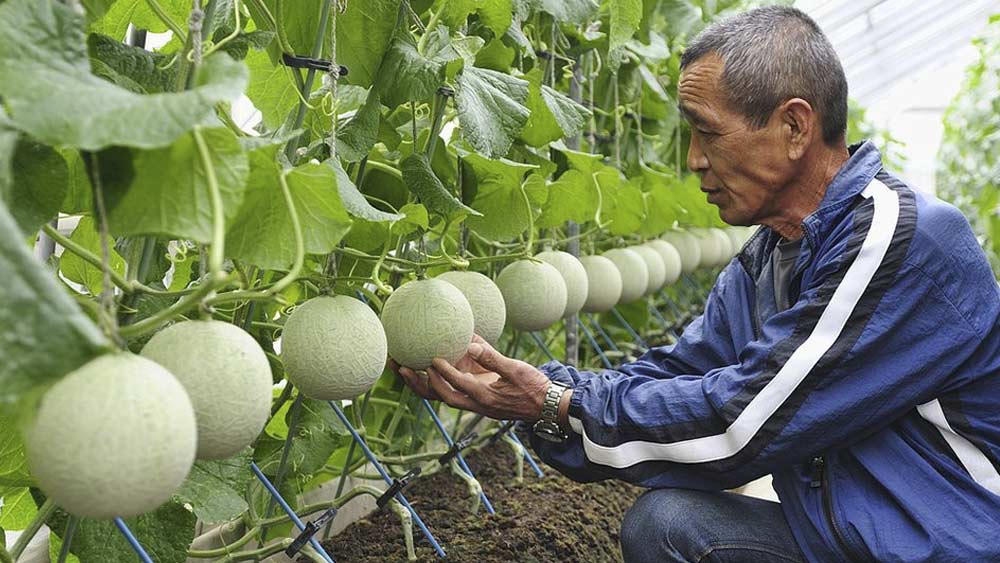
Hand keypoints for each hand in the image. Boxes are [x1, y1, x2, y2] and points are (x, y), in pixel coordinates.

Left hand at [390, 334, 550, 420]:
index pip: (460, 384)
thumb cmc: (534, 387)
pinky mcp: (477, 399)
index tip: (432, 359)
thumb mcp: (517, 370)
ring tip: (403, 369)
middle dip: (420, 383)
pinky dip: (438, 381)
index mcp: (486, 397)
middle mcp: (476, 403)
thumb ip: (493, 358)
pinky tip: (426, 367)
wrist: (545, 406)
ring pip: (443, 396)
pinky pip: (453, 390)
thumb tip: (471, 344)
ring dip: (422, 385)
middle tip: (402, 367)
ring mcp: (475, 403)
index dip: (445, 373)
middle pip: (441, 396)